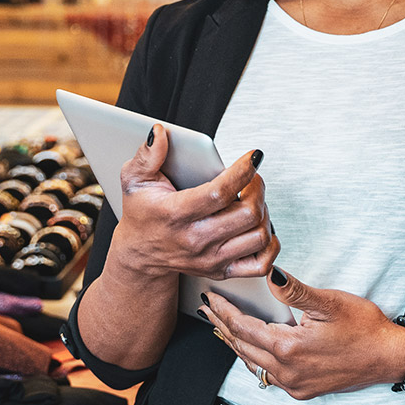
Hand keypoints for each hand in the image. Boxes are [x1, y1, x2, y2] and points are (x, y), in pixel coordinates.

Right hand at [109, 125, 278, 281]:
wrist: (140, 255)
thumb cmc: (142, 214)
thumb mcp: (135, 180)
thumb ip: (147, 155)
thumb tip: (159, 134)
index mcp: (177, 214)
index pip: (219, 193)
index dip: (243, 171)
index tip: (253, 157)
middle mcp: (197, 240)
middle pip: (247, 214)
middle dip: (257, 189)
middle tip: (251, 177)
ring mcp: (212, 258)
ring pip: (259, 236)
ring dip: (264, 213)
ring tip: (252, 200)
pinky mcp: (222, 270)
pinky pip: (261, 264)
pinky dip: (269, 244)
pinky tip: (258, 226)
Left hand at [200, 268, 404, 399]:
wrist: (388, 356)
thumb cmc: (364, 327)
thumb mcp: (329, 301)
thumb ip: (294, 289)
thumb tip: (269, 273)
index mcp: (289, 347)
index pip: (243, 327)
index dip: (224, 311)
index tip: (211, 299)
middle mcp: (287, 371)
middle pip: (242, 347)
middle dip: (222, 326)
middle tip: (208, 310)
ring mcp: (294, 383)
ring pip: (253, 364)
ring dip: (235, 344)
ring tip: (221, 327)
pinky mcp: (303, 389)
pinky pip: (268, 375)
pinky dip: (254, 359)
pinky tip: (251, 350)